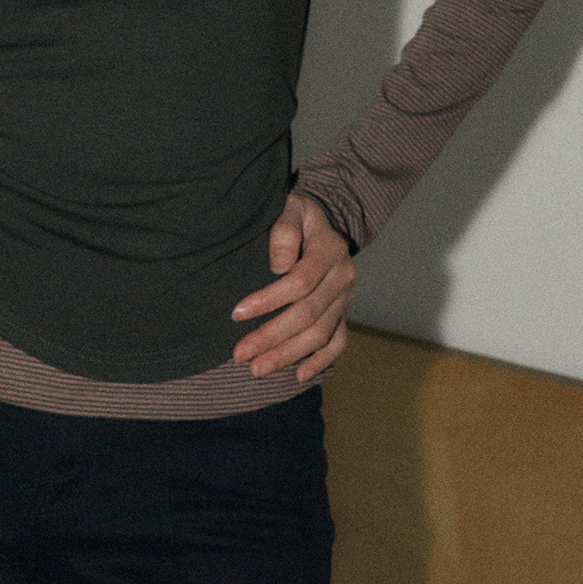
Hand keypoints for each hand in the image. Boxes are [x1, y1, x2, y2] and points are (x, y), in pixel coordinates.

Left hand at [231, 191, 354, 381]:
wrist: (327, 221)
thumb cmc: (298, 215)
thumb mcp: (291, 208)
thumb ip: (284, 230)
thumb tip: (278, 266)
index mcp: (329, 250)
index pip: (300, 281)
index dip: (269, 300)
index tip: (237, 313)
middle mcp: (342, 277)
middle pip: (308, 314)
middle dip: (273, 337)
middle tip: (240, 354)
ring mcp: (345, 298)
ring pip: (320, 333)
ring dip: (289, 354)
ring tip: (257, 369)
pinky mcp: (343, 312)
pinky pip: (338, 341)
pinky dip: (321, 361)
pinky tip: (299, 375)